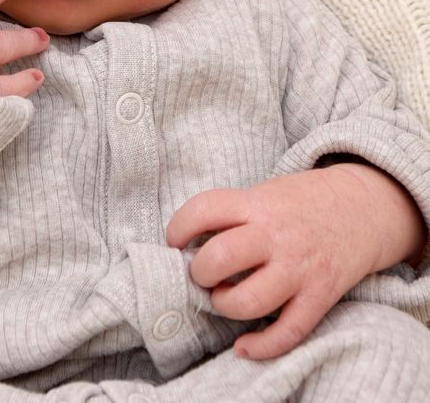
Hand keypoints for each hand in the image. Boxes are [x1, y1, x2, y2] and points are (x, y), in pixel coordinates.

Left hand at [166, 165, 416, 359]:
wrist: (363, 206)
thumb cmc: (302, 200)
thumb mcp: (265, 192)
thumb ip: (235, 214)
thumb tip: (191, 244)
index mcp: (257, 203)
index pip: (204, 210)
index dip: (179, 227)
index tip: (175, 240)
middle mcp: (276, 235)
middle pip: (219, 258)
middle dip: (199, 272)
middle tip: (202, 272)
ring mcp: (299, 268)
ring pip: (248, 301)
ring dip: (225, 305)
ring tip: (224, 297)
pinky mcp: (320, 296)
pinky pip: (287, 332)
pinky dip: (261, 346)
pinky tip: (244, 345)